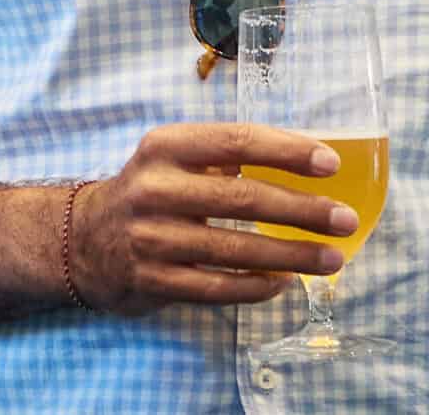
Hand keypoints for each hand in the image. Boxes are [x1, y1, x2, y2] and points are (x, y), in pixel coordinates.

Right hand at [66, 122, 355, 315]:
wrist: (84, 241)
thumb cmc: (148, 192)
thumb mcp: (171, 158)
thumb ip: (222, 155)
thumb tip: (299, 159)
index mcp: (165, 147)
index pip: (236, 141)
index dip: (287, 151)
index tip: (330, 163)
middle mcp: (155, 189)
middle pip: (243, 198)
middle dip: (302, 210)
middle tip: (345, 220)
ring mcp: (152, 238)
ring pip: (235, 250)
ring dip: (291, 255)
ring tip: (331, 258)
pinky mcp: (153, 281)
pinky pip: (217, 287)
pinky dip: (256, 287)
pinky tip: (284, 282)